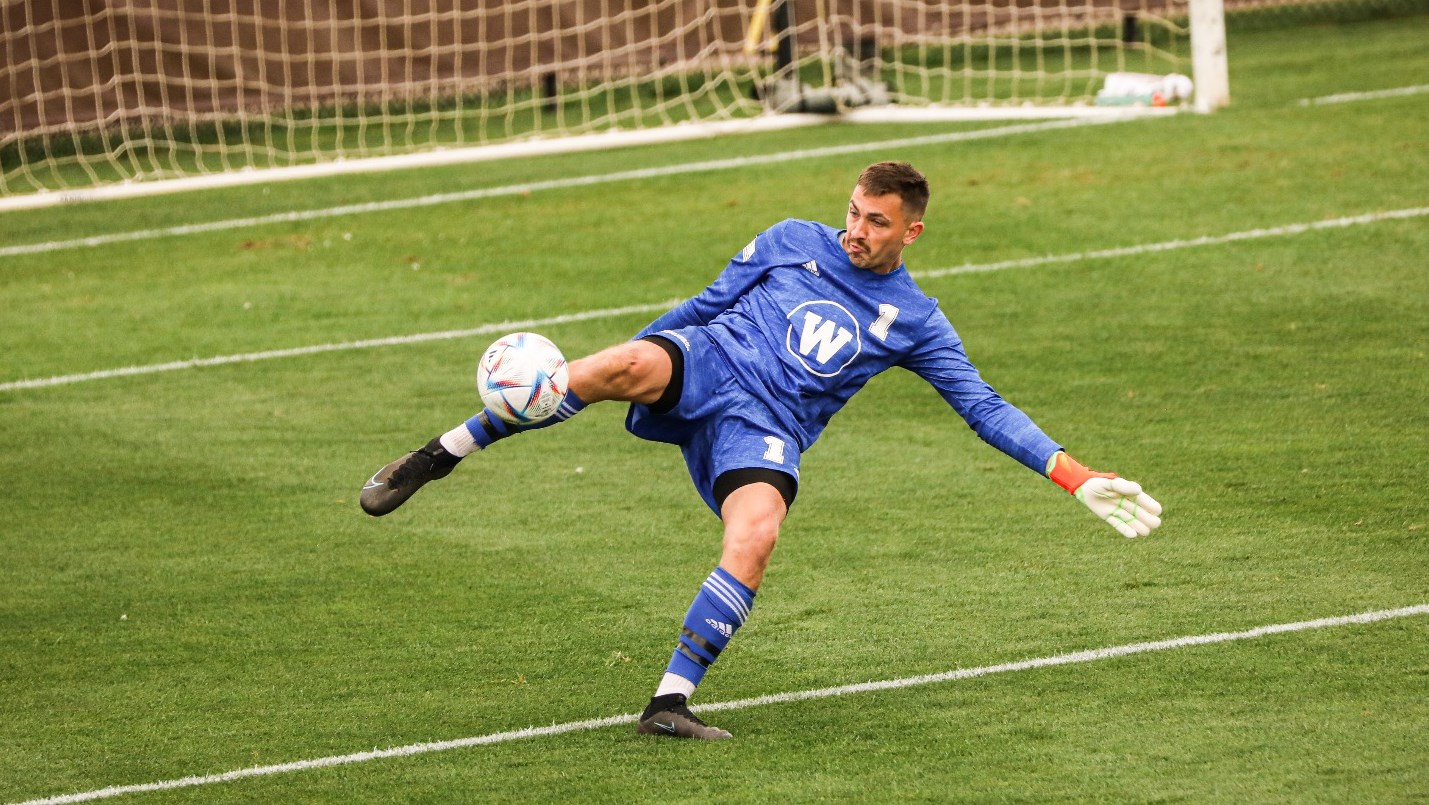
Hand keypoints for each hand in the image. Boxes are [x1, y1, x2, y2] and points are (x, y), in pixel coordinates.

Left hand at [1047, 452, 1162, 537]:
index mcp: (1131, 494)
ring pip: (1133, 522)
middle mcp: (1127, 503)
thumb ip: (1123, 486)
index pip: (1148, 503)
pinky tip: (1133, 535)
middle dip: (1149, 520)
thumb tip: (1139, 490)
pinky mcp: (1109, 517)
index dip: (1153, 507)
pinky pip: (1119, 525)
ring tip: (1144, 531)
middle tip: (1153, 524)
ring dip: (1140, 527)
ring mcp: (1118, 511)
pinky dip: (1126, 530)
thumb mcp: (1111, 483)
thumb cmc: (1099, 483)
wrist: (1083, 487)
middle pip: (1144, 515)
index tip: (1156, 511)